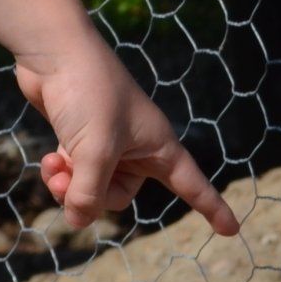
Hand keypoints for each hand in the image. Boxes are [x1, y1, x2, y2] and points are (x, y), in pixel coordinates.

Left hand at [12, 36, 238, 234]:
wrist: (55, 51)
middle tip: (69, 179)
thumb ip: (89, 194)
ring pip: (91, 186)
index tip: (232, 230)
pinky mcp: (80, 136)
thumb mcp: (94, 150)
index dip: (212, 208)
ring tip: (53, 169)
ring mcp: (107, 141)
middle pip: (119, 195)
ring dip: (69, 184)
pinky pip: (74, 172)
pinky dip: (60, 171)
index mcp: (158, 145)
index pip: (192, 185)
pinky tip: (48, 159)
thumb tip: (77, 220)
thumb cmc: (89, 93)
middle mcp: (137, 146)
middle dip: (91, 194)